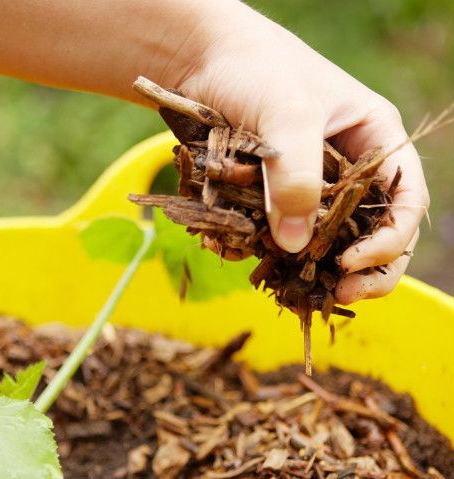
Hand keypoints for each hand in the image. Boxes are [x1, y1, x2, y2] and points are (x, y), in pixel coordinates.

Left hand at [167, 1, 428, 303]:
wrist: (199, 59)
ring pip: (327, 247)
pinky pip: (277, 242)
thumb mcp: (286, 113)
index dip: (389, 241)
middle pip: (375, 236)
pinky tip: (240, 257)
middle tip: (337, 295)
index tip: (350, 263)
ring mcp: (309, 191)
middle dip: (365, 272)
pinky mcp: (272, 204)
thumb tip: (298, 246)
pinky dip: (265, 258)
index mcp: (374, 142)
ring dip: (314, 274)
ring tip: (295, 291)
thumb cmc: (256, 68)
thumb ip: (296, 176)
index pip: (404, 203)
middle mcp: (348, 173)